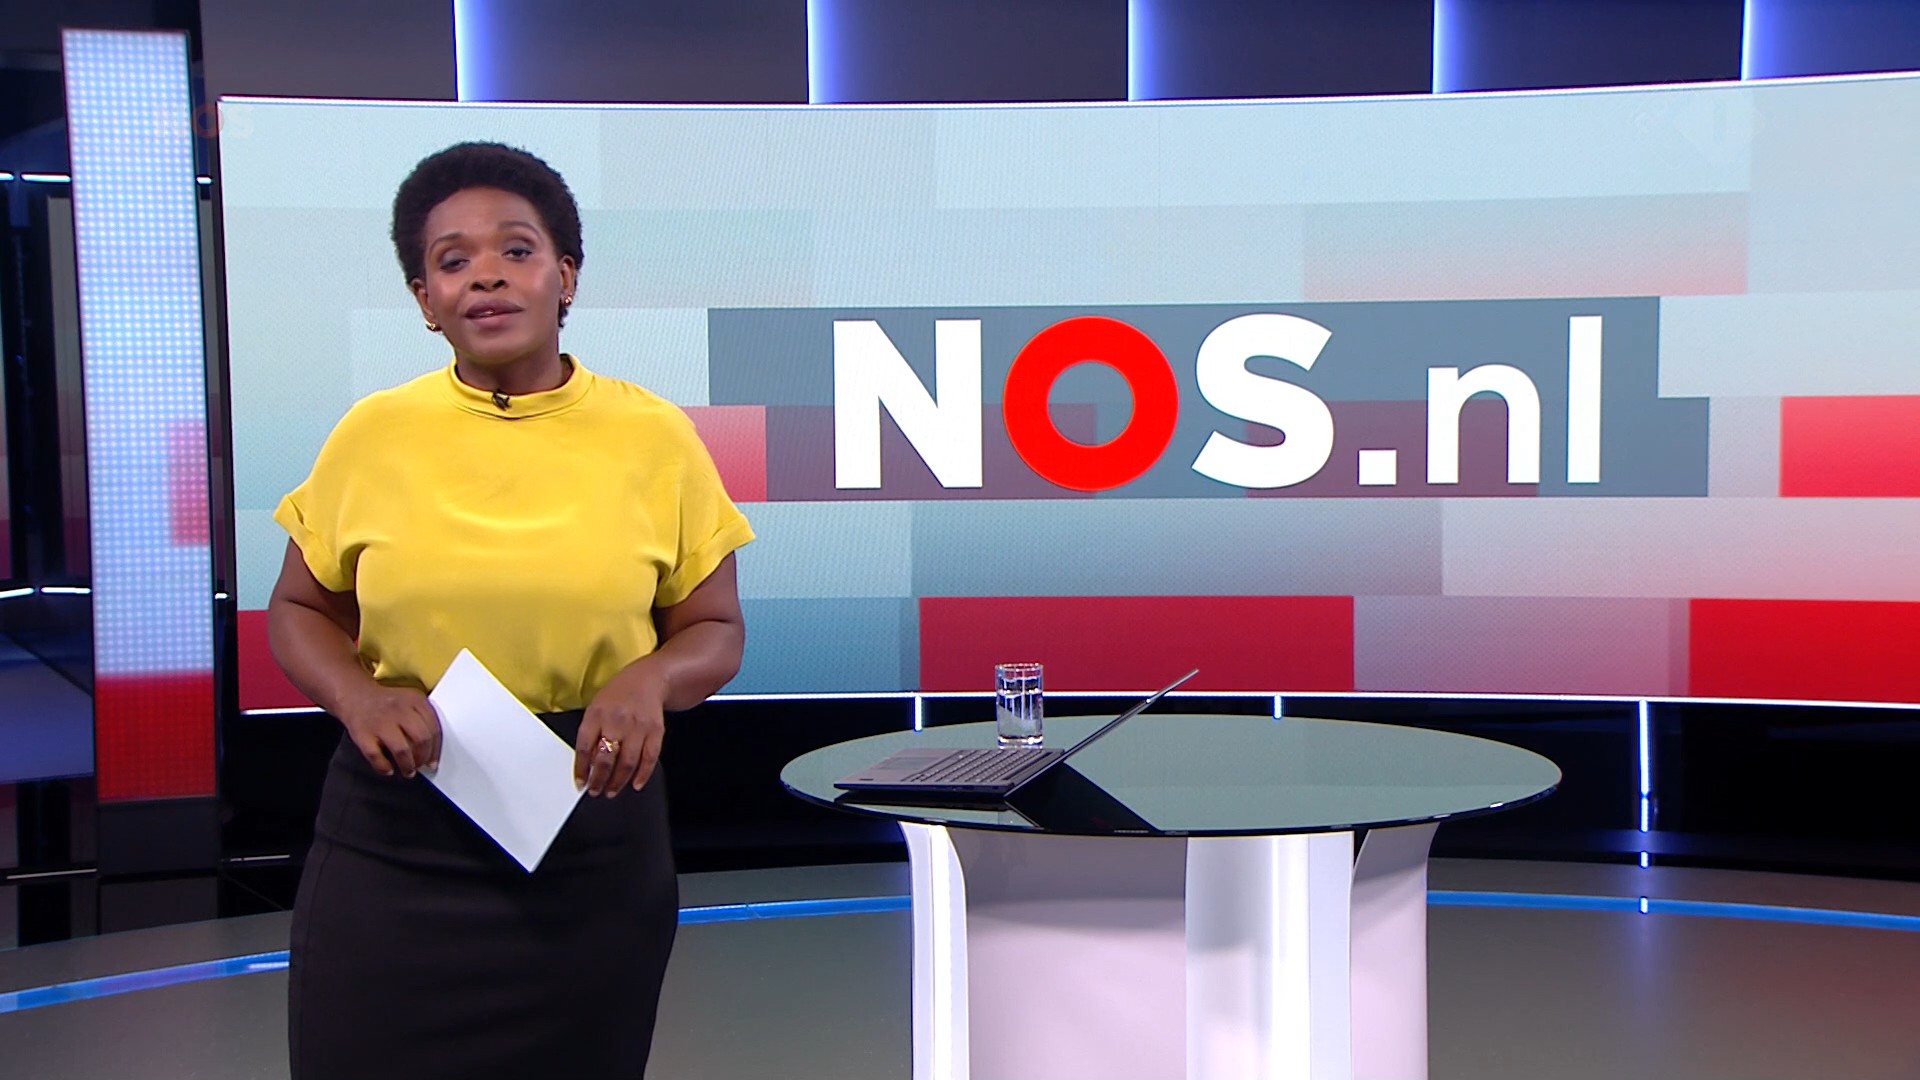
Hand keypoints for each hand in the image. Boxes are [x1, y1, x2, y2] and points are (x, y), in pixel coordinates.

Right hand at [336, 684, 440, 778]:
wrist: (355, 696)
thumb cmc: (386, 704)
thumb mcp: (410, 701)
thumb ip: (423, 719)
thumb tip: (433, 750)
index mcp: (415, 700)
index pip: (434, 729)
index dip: (436, 750)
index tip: (433, 761)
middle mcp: (399, 710)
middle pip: (421, 739)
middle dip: (423, 758)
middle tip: (421, 765)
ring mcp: (380, 722)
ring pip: (402, 750)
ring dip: (407, 765)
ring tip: (408, 771)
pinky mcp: (363, 734)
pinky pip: (376, 756)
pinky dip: (383, 767)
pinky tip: (388, 769)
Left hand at [576, 662, 667, 797]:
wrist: (650, 678)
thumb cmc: (619, 695)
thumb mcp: (597, 707)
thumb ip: (590, 733)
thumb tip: (587, 764)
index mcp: (597, 714)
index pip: (584, 747)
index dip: (581, 769)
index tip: (580, 783)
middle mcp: (617, 720)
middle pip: (605, 758)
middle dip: (598, 779)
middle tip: (595, 791)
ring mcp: (638, 726)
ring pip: (627, 762)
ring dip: (618, 781)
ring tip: (611, 791)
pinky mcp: (656, 731)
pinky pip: (649, 758)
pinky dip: (643, 774)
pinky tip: (636, 784)